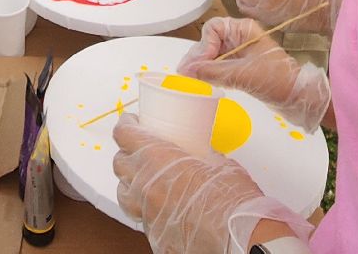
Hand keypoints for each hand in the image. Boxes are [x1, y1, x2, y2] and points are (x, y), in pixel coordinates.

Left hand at [111, 116, 310, 253]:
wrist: (238, 237)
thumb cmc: (231, 199)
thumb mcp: (219, 163)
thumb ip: (203, 156)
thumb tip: (205, 156)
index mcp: (156, 158)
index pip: (125, 135)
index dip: (126, 125)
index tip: (131, 121)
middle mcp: (144, 185)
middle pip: (119, 163)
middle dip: (127, 154)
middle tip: (141, 151)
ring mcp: (147, 213)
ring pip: (124, 195)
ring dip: (131, 185)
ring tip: (144, 182)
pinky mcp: (154, 236)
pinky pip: (144, 220)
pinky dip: (151, 212)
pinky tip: (166, 211)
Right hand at [177, 18, 331, 130]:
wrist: (298, 98)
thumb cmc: (279, 80)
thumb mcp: (243, 75)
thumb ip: (212, 72)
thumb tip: (186, 71)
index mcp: (244, 30)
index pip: (213, 29)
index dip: (204, 45)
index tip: (200, 64)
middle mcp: (240, 38)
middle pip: (209, 41)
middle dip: (199, 57)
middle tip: (189, 74)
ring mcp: (239, 53)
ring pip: (211, 55)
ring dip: (203, 66)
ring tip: (195, 79)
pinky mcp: (239, 67)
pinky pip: (217, 66)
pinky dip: (210, 74)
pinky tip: (206, 81)